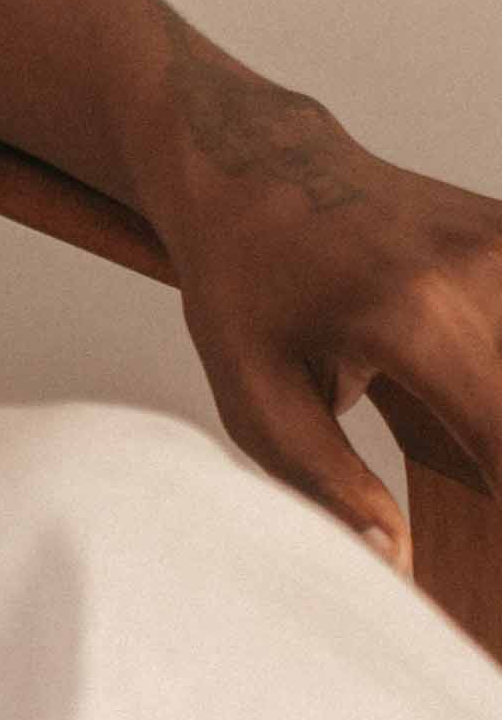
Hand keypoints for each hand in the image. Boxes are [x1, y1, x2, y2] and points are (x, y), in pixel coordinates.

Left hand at [154, 76, 501, 572]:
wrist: (255, 159)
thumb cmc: (243, 281)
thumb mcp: (253, 392)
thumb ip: (328, 482)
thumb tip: (396, 560)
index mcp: (413, 317)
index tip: (491, 542)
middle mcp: (478, 269)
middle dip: (495, 458)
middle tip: (448, 466)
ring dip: (489, 408)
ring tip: (447, 425)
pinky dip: (495, 367)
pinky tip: (463, 383)